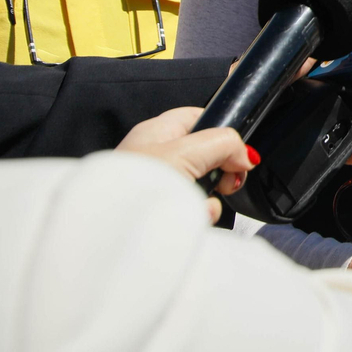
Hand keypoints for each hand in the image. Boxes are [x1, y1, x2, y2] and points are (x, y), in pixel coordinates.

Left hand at [116, 107, 257, 223]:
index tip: (235, 152)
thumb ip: (224, 143)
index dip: (223, 130)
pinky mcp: (162, 213)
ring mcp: (160, 185)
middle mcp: (158, 155)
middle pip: (208, 155)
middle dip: (220, 172)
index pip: (202, 117)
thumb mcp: (187, 152)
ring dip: (210, 198)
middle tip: (222, 182)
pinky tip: (190, 220)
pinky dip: (198, 216)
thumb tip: (245, 156)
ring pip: (204, 185)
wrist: (106, 234)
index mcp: (158, 131)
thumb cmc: (132, 187)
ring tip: (199, 206)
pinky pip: (193, 210)